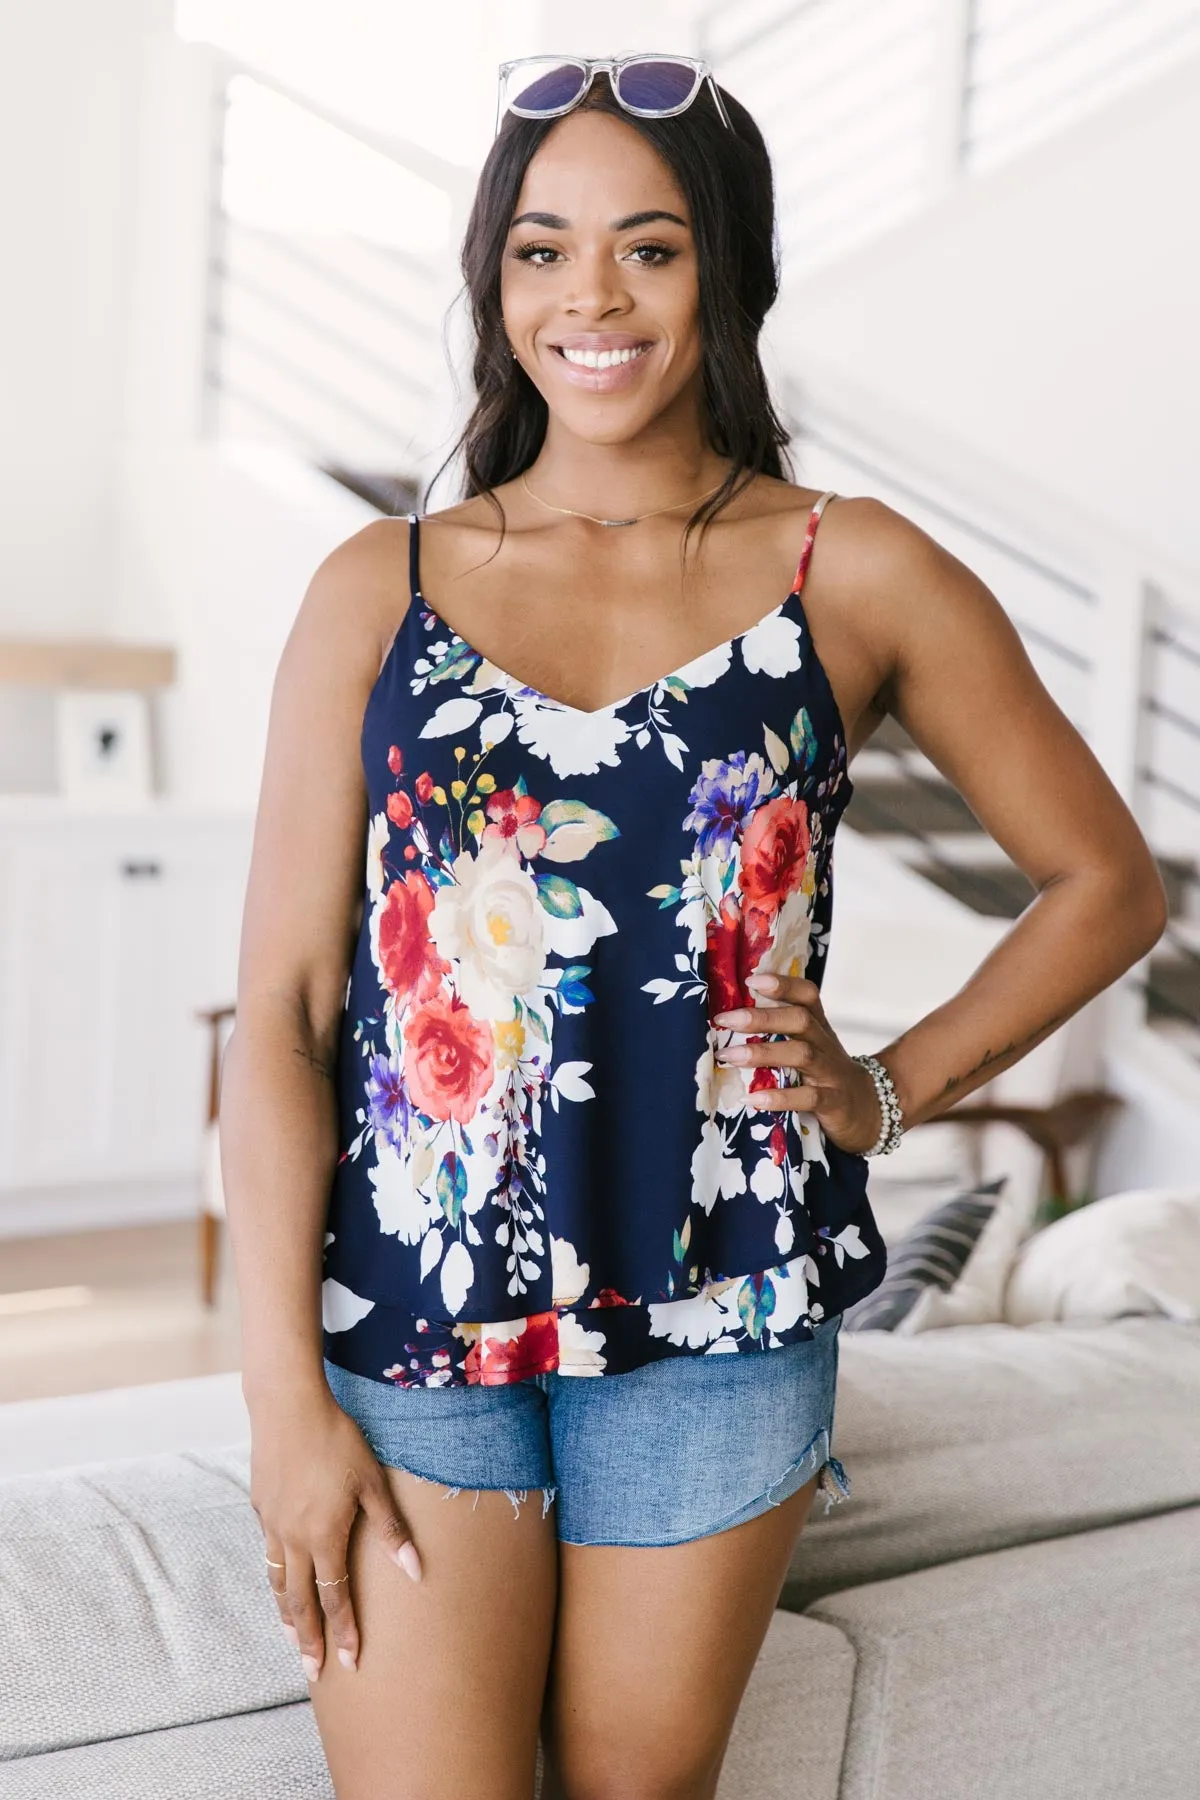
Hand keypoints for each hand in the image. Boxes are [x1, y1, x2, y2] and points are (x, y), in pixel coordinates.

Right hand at [249, 1384, 421, 1681]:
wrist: (287, 1407)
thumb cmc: (337, 1440)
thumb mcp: (372, 1482)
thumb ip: (391, 1529)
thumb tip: (416, 1571)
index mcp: (323, 1536)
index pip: (335, 1598)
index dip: (343, 1631)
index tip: (348, 1663)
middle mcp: (293, 1539)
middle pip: (300, 1602)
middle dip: (308, 1640)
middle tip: (312, 1671)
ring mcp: (272, 1525)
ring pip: (278, 1581)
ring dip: (286, 1614)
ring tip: (293, 1637)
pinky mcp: (261, 1508)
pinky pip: (268, 1554)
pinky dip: (276, 1578)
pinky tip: (281, 1579)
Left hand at [712, 971, 884, 1154]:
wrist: (867, 1106)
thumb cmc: (824, 1071)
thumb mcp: (809, 1045)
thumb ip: (780, 1030)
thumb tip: (727, 1020)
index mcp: (818, 1025)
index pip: (807, 994)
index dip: (783, 985)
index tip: (751, 980)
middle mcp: (825, 1043)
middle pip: (800, 1020)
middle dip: (762, 1018)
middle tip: (725, 1020)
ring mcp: (831, 1072)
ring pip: (801, 1054)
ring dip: (762, 1053)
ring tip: (728, 1057)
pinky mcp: (833, 1102)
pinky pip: (808, 1097)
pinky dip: (780, 1098)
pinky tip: (753, 1098)